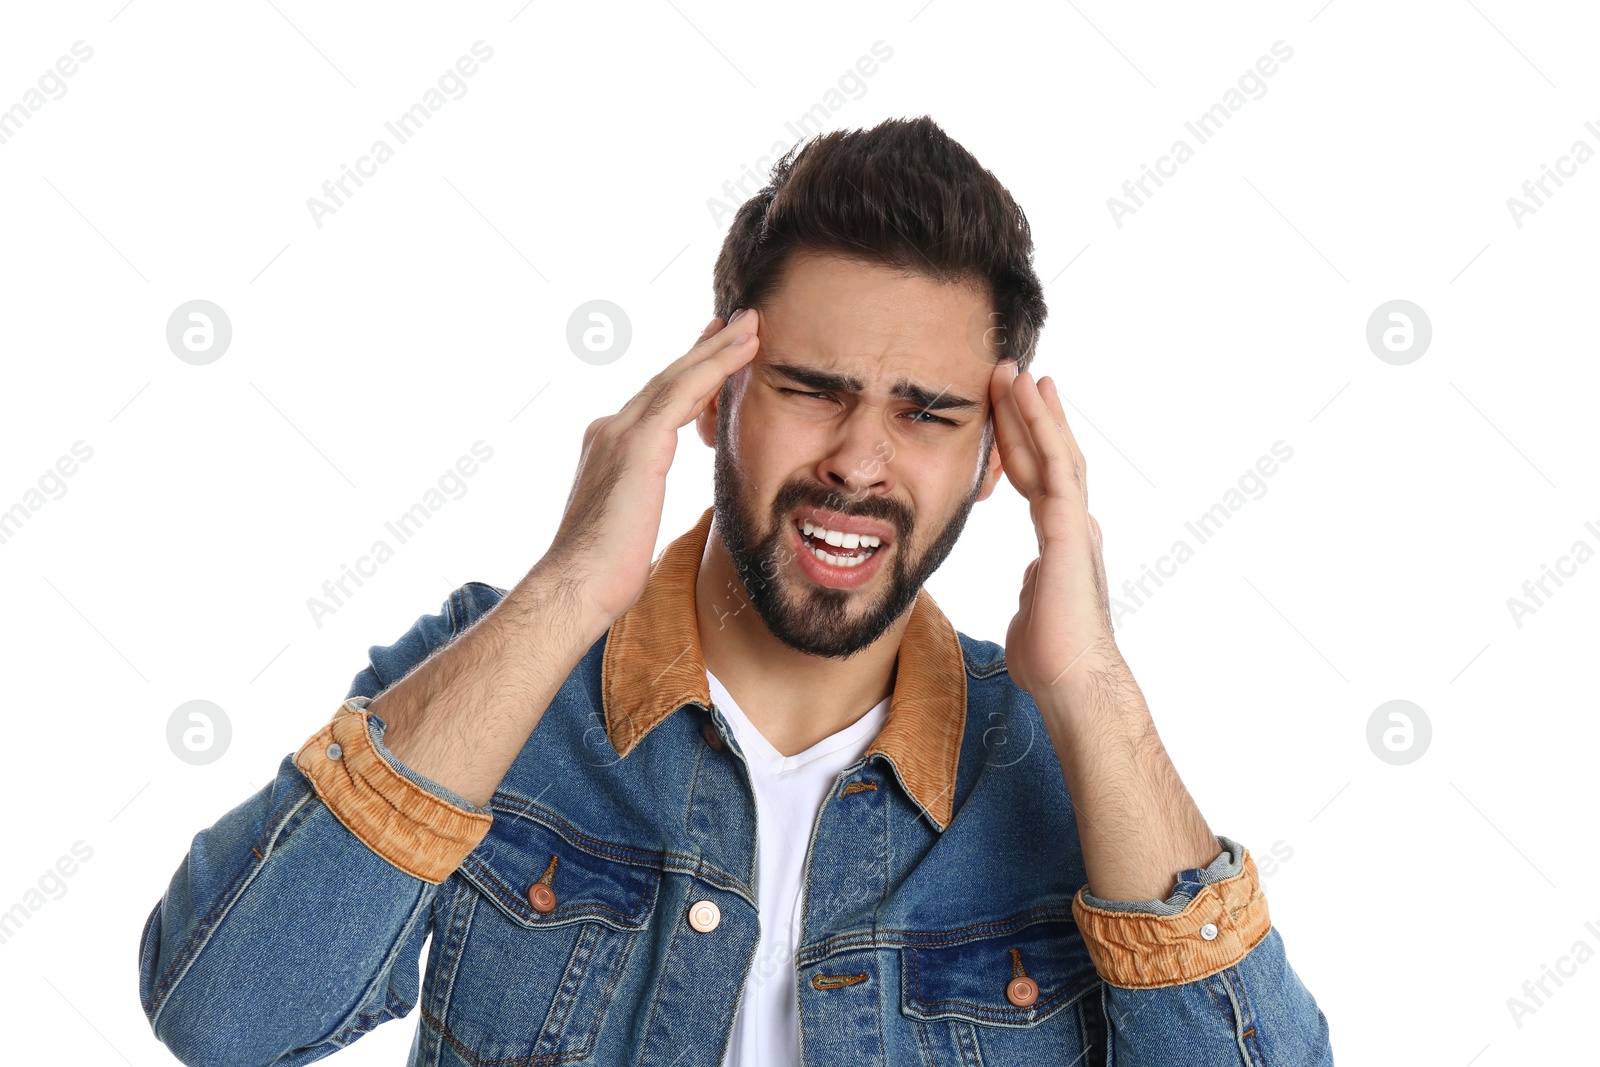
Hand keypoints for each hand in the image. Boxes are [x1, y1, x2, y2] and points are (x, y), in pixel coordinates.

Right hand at [536, 309, 759, 634]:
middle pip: (668, 379)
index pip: (656, 402)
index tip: (714, 353)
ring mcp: (620, 432)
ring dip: (719, 348)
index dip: (689, 375)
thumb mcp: (628, 526)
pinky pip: (684, 392)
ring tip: (752, 324)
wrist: (576, 584)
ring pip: (679, 377)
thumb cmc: (604, 573)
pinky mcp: (637, 444)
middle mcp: (610, 430)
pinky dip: (717, 367)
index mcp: (608, 447)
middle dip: (706, 348)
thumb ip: (638, 503)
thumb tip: (643, 513)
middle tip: (738, 321)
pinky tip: (743, 350)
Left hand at [989, 361, 1119, 698]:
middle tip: (1015, 372)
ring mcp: (1073, 524)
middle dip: (1030, 414)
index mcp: (1059, 542)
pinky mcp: (1068, 529)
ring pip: (1054, 452)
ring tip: (1019, 370)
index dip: (1025, 444)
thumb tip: (1032, 582)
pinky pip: (1056, 466)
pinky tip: (1030, 398)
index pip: (1038, 480)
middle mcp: (1071, 525)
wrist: (1072, 681)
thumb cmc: (1052, 658)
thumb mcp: (1032, 611)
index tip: (1011, 411)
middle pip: (1048, 456)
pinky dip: (1042, 428)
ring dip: (1034, 409)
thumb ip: (1033, 588)